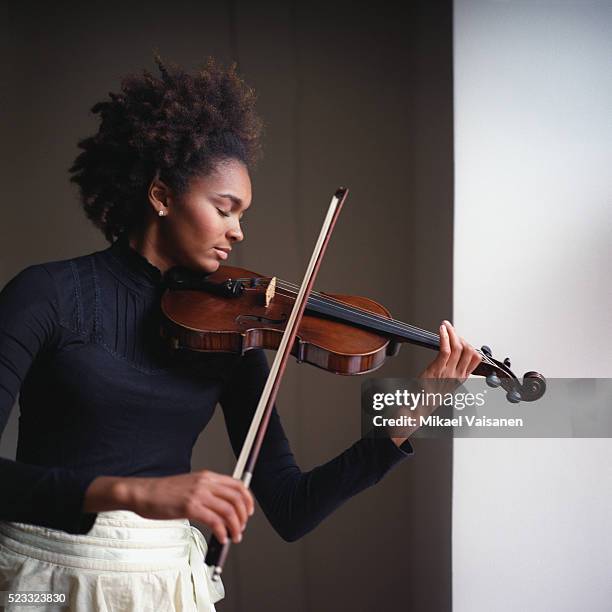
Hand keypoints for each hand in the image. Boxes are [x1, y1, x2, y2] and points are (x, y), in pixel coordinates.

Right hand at [112, 470, 254, 543]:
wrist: (144, 493)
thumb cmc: (164, 492)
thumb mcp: (191, 484)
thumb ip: (207, 491)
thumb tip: (223, 508)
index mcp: (207, 476)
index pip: (237, 485)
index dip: (247, 500)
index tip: (249, 511)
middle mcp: (206, 483)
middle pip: (237, 498)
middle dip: (243, 516)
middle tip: (241, 528)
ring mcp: (198, 494)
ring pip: (229, 511)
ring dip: (235, 527)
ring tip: (234, 536)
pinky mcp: (190, 507)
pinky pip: (215, 521)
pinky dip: (222, 532)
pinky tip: (221, 538)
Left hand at [391, 320, 480, 445]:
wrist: (416, 412)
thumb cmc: (426, 399)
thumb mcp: (443, 386)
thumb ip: (449, 374)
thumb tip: (450, 363)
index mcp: (460, 379)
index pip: (476, 358)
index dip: (470, 344)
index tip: (460, 338)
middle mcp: (457, 376)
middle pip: (469, 350)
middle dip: (460, 336)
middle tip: (450, 328)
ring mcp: (447, 373)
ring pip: (458, 347)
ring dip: (452, 333)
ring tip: (445, 326)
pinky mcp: (436, 371)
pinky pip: (445, 350)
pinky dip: (444, 337)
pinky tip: (441, 331)